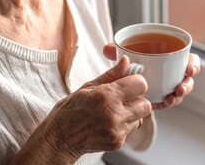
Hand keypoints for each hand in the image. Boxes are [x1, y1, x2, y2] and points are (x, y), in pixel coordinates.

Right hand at [31, 55, 151, 162]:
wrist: (60, 138)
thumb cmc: (70, 110)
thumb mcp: (88, 87)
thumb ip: (111, 75)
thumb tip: (125, 62)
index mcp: (106, 96)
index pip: (141, 85)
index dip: (136, 81)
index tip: (130, 82)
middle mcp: (114, 115)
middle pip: (145, 104)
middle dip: (137, 98)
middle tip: (123, 97)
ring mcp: (116, 131)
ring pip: (141, 117)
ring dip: (132, 112)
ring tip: (115, 110)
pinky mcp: (117, 143)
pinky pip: (131, 129)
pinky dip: (124, 124)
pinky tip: (110, 121)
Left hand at [103, 43, 200, 109]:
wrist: (121, 78)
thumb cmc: (129, 59)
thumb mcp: (122, 54)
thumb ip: (116, 50)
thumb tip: (107, 49)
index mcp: (169, 56)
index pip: (188, 59)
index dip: (193, 64)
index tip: (190, 68)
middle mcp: (171, 71)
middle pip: (187, 78)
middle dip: (187, 84)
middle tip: (180, 88)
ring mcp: (167, 85)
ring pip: (179, 91)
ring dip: (178, 96)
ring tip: (171, 99)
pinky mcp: (160, 97)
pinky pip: (167, 101)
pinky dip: (167, 103)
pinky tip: (163, 103)